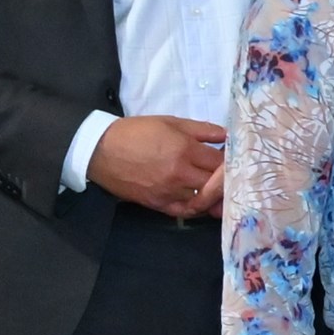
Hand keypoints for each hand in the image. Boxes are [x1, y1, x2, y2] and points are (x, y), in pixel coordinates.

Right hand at [92, 114, 227, 218]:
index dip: (230, 161)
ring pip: (203, 199)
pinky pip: (185, 212)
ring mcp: (169, 191)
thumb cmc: (135, 132)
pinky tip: (205, 204)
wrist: (100, 149)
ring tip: (223, 191)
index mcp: (185, 150)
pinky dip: (198, 209)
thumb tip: (227, 135)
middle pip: (215, 182)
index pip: (220, 161)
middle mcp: (180, 173)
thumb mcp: (170, 122)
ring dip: (215, 195)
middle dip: (226, 179)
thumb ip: (202, 129)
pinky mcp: (157, 204)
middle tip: (232, 177)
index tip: (234, 160)